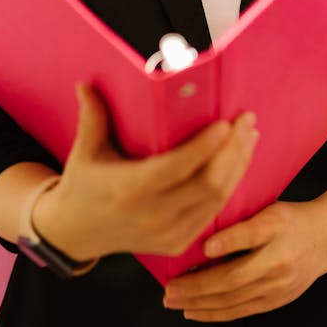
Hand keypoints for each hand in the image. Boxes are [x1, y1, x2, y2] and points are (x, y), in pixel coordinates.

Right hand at [33, 84, 258, 261]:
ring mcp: (168, 233)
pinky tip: (239, 163)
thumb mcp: (85, 151)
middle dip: (233, 150)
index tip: (225, 123)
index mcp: (130, 189)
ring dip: (238, 165)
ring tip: (250, 136)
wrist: (76, 234)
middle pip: (208, 183)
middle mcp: (153, 214)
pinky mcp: (178, 243)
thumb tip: (86, 83)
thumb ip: (92, 117)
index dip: (205, 147)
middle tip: (246, 121)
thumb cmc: (83, 185)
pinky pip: (213, 213)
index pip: (177, 167)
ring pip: (217, 198)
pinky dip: (231, 186)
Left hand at [162, 200, 326, 320]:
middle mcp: (279, 260)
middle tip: (169, 288)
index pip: (250, 236)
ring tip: (173, 301)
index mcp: (277, 229)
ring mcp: (279, 286)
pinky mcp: (276, 301)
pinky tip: (193, 312)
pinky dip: (214, 313)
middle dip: (197, 286)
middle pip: (234, 277)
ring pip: (233, 299)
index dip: (227, 242)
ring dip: (199, 303)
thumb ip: (242, 221)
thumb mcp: (270, 208)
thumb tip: (202, 234)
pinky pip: (240, 311)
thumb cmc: (291, 219)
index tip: (204, 247)